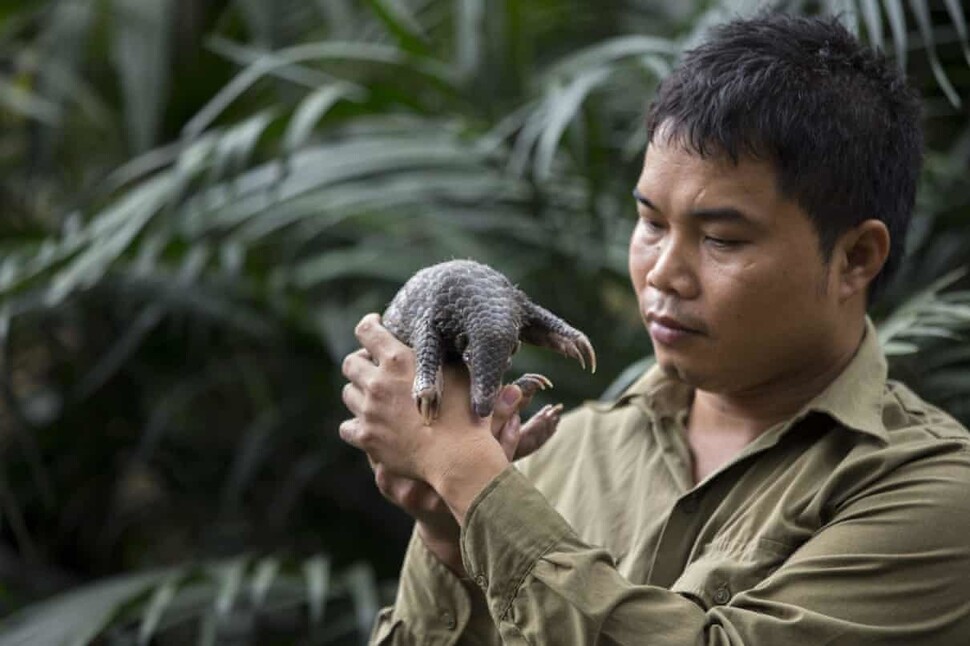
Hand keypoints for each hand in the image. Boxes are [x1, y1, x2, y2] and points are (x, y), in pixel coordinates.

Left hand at [340, 314, 563, 569]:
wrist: (459, 457)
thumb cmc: (466, 413)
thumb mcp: (460, 374)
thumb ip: (443, 357)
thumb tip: (443, 344)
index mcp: (399, 360)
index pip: (367, 331)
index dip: (369, 325)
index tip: (375, 326)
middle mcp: (378, 382)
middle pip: (351, 363)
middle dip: (361, 362)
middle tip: (374, 367)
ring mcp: (369, 411)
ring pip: (348, 394)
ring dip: (359, 392)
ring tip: (374, 397)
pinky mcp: (367, 438)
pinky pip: (346, 427)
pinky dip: (355, 425)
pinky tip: (370, 425)